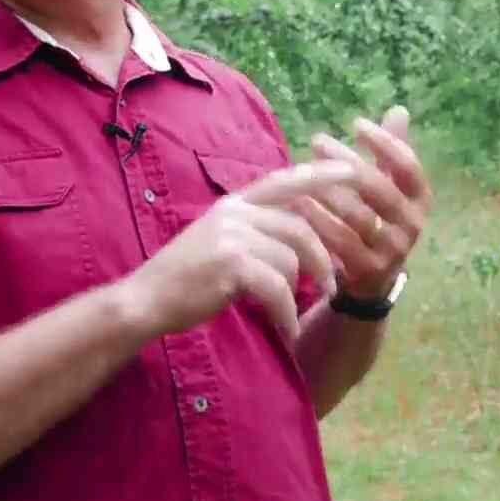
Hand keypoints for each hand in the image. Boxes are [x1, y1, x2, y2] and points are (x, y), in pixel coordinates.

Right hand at [121, 161, 355, 344]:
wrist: (146, 300)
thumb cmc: (185, 278)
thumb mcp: (220, 240)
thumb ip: (255, 230)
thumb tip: (301, 234)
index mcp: (234, 203)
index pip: (285, 180)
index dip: (320, 175)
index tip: (352, 171)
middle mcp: (235, 213)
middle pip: (299, 227)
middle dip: (322, 259)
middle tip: (332, 286)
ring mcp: (232, 235)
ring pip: (291, 259)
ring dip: (297, 292)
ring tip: (291, 314)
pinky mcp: (232, 264)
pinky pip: (278, 287)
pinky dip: (286, 313)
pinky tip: (286, 329)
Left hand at [298, 106, 432, 300]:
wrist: (374, 277)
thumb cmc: (378, 218)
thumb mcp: (389, 185)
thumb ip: (392, 151)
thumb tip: (399, 110)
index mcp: (420, 199)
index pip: (408, 166)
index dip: (385, 143)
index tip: (356, 124)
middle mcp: (413, 224)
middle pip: (379, 188)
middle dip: (347, 161)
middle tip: (318, 140)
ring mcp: (392, 250)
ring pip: (359, 215)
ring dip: (328, 191)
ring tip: (302, 171)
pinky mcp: (369, 270)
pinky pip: (341, 241)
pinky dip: (319, 220)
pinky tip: (299, 203)